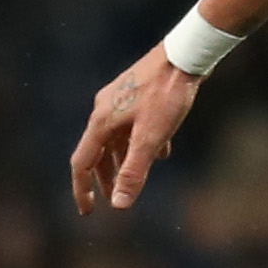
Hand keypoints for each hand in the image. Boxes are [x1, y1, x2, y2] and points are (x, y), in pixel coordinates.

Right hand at [71, 47, 203, 214]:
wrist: (185, 56)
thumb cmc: (167, 95)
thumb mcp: (150, 138)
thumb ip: (133, 172)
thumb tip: (119, 205)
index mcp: (101, 122)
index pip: (82, 163)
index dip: (82, 190)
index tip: (88, 212)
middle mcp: (104, 110)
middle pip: (97, 152)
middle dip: (105, 179)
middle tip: (112, 200)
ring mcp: (119, 100)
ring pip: (116, 139)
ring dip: (123, 162)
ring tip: (134, 180)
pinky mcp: (136, 94)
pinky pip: (132, 126)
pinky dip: (141, 143)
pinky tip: (162, 153)